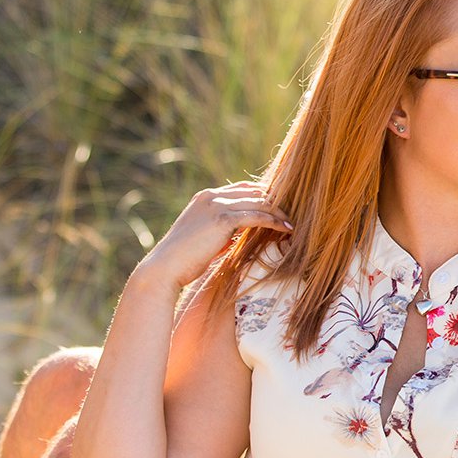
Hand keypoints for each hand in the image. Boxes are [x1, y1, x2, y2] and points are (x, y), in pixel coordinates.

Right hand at [136, 181, 290, 289]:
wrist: (165, 269)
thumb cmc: (184, 261)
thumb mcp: (205, 239)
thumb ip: (223, 231)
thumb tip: (242, 235)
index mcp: (205, 197)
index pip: (242, 189)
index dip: (262, 197)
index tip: (279, 208)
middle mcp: (211, 196)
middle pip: (253, 190)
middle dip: (275, 200)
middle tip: (293, 212)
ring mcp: (216, 205)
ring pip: (258, 201)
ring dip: (278, 211)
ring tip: (292, 222)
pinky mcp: (222, 219)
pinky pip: (256, 215)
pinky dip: (274, 221)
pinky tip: (286, 228)